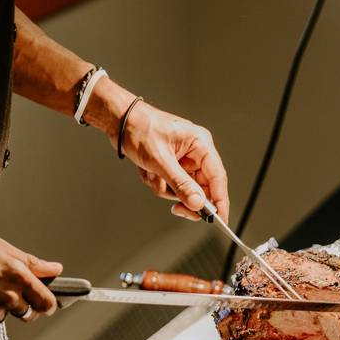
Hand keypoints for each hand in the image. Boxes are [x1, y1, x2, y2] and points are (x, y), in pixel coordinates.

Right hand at [0, 232, 62, 326]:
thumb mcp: (2, 248)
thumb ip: (32, 263)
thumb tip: (54, 269)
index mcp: (19, 279)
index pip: (47, 303)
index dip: (48, 304)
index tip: (46, 303)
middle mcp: (7, 299)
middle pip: (26, 312)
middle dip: (20, 304)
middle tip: (4, 289)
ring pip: (2, 316)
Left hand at [120, 100, 228, 222]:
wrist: (119, 120)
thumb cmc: (140, 128)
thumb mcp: (161, 159)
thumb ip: (181, 184)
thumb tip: (197, 203)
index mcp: (200, 144)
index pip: (217, 178)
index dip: (220, 200)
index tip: (220, 219)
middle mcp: (195, 153)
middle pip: (201, 188)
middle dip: (183, 195)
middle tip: (177, 209)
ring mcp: (183, 160)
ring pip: (183, 190)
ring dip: (164, 187)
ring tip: (151, 174)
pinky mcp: (172, 166)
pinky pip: (170, 186)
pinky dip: (157, 183)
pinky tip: (147, 170)